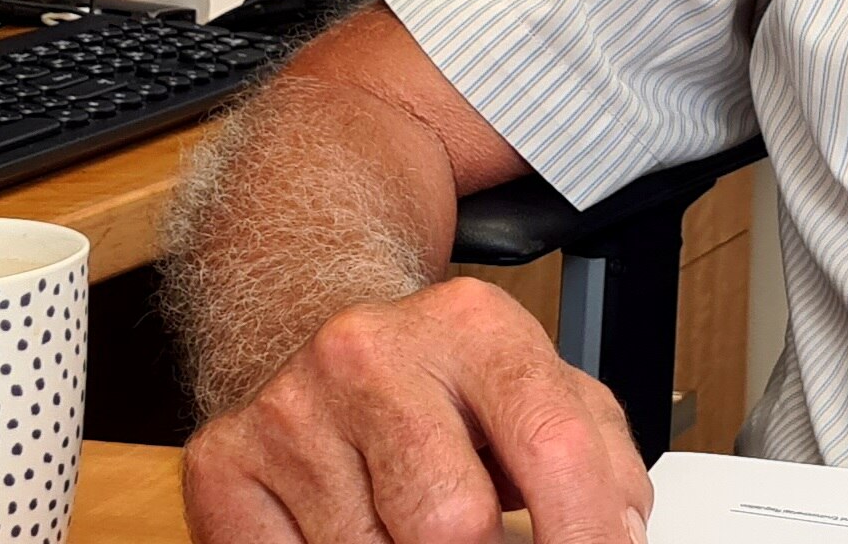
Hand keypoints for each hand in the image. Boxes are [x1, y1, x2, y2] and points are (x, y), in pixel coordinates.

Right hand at [184, 275, 653, 543]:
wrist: (302, 327)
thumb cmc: (435, 382)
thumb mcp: (533, 386)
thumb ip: (595, 453)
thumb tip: (623, 533)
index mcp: (472, 326)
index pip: (552, 444)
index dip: (585, 534)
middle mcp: (374, 352)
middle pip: (453, 524)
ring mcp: (292, 407)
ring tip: (406, 524)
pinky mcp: (225, 460)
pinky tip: (346, 528)